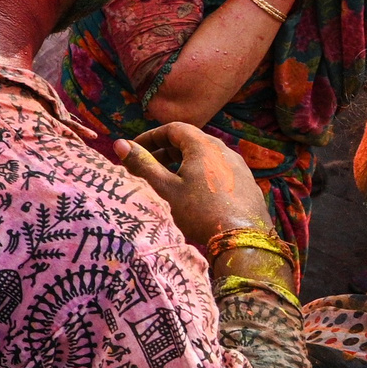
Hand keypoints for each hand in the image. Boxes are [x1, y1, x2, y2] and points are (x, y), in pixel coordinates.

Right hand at [113, 122, 273, 251]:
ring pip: (205, 156)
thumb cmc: (199, 212)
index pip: (173, 128)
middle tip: (147, 166)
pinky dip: (201, 173)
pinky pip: (218, 170)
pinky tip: (194, 194)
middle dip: (165, 151)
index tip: (135, 149)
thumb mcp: (164, 188)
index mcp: (203, 146)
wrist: (242, 239)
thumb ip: (142, 164)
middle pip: (190, 141)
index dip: (151, 136)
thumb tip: (120, 143)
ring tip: (168, 181)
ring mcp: (238, 167)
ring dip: (182, 163)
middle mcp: (224, 150)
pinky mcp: (246, 183)